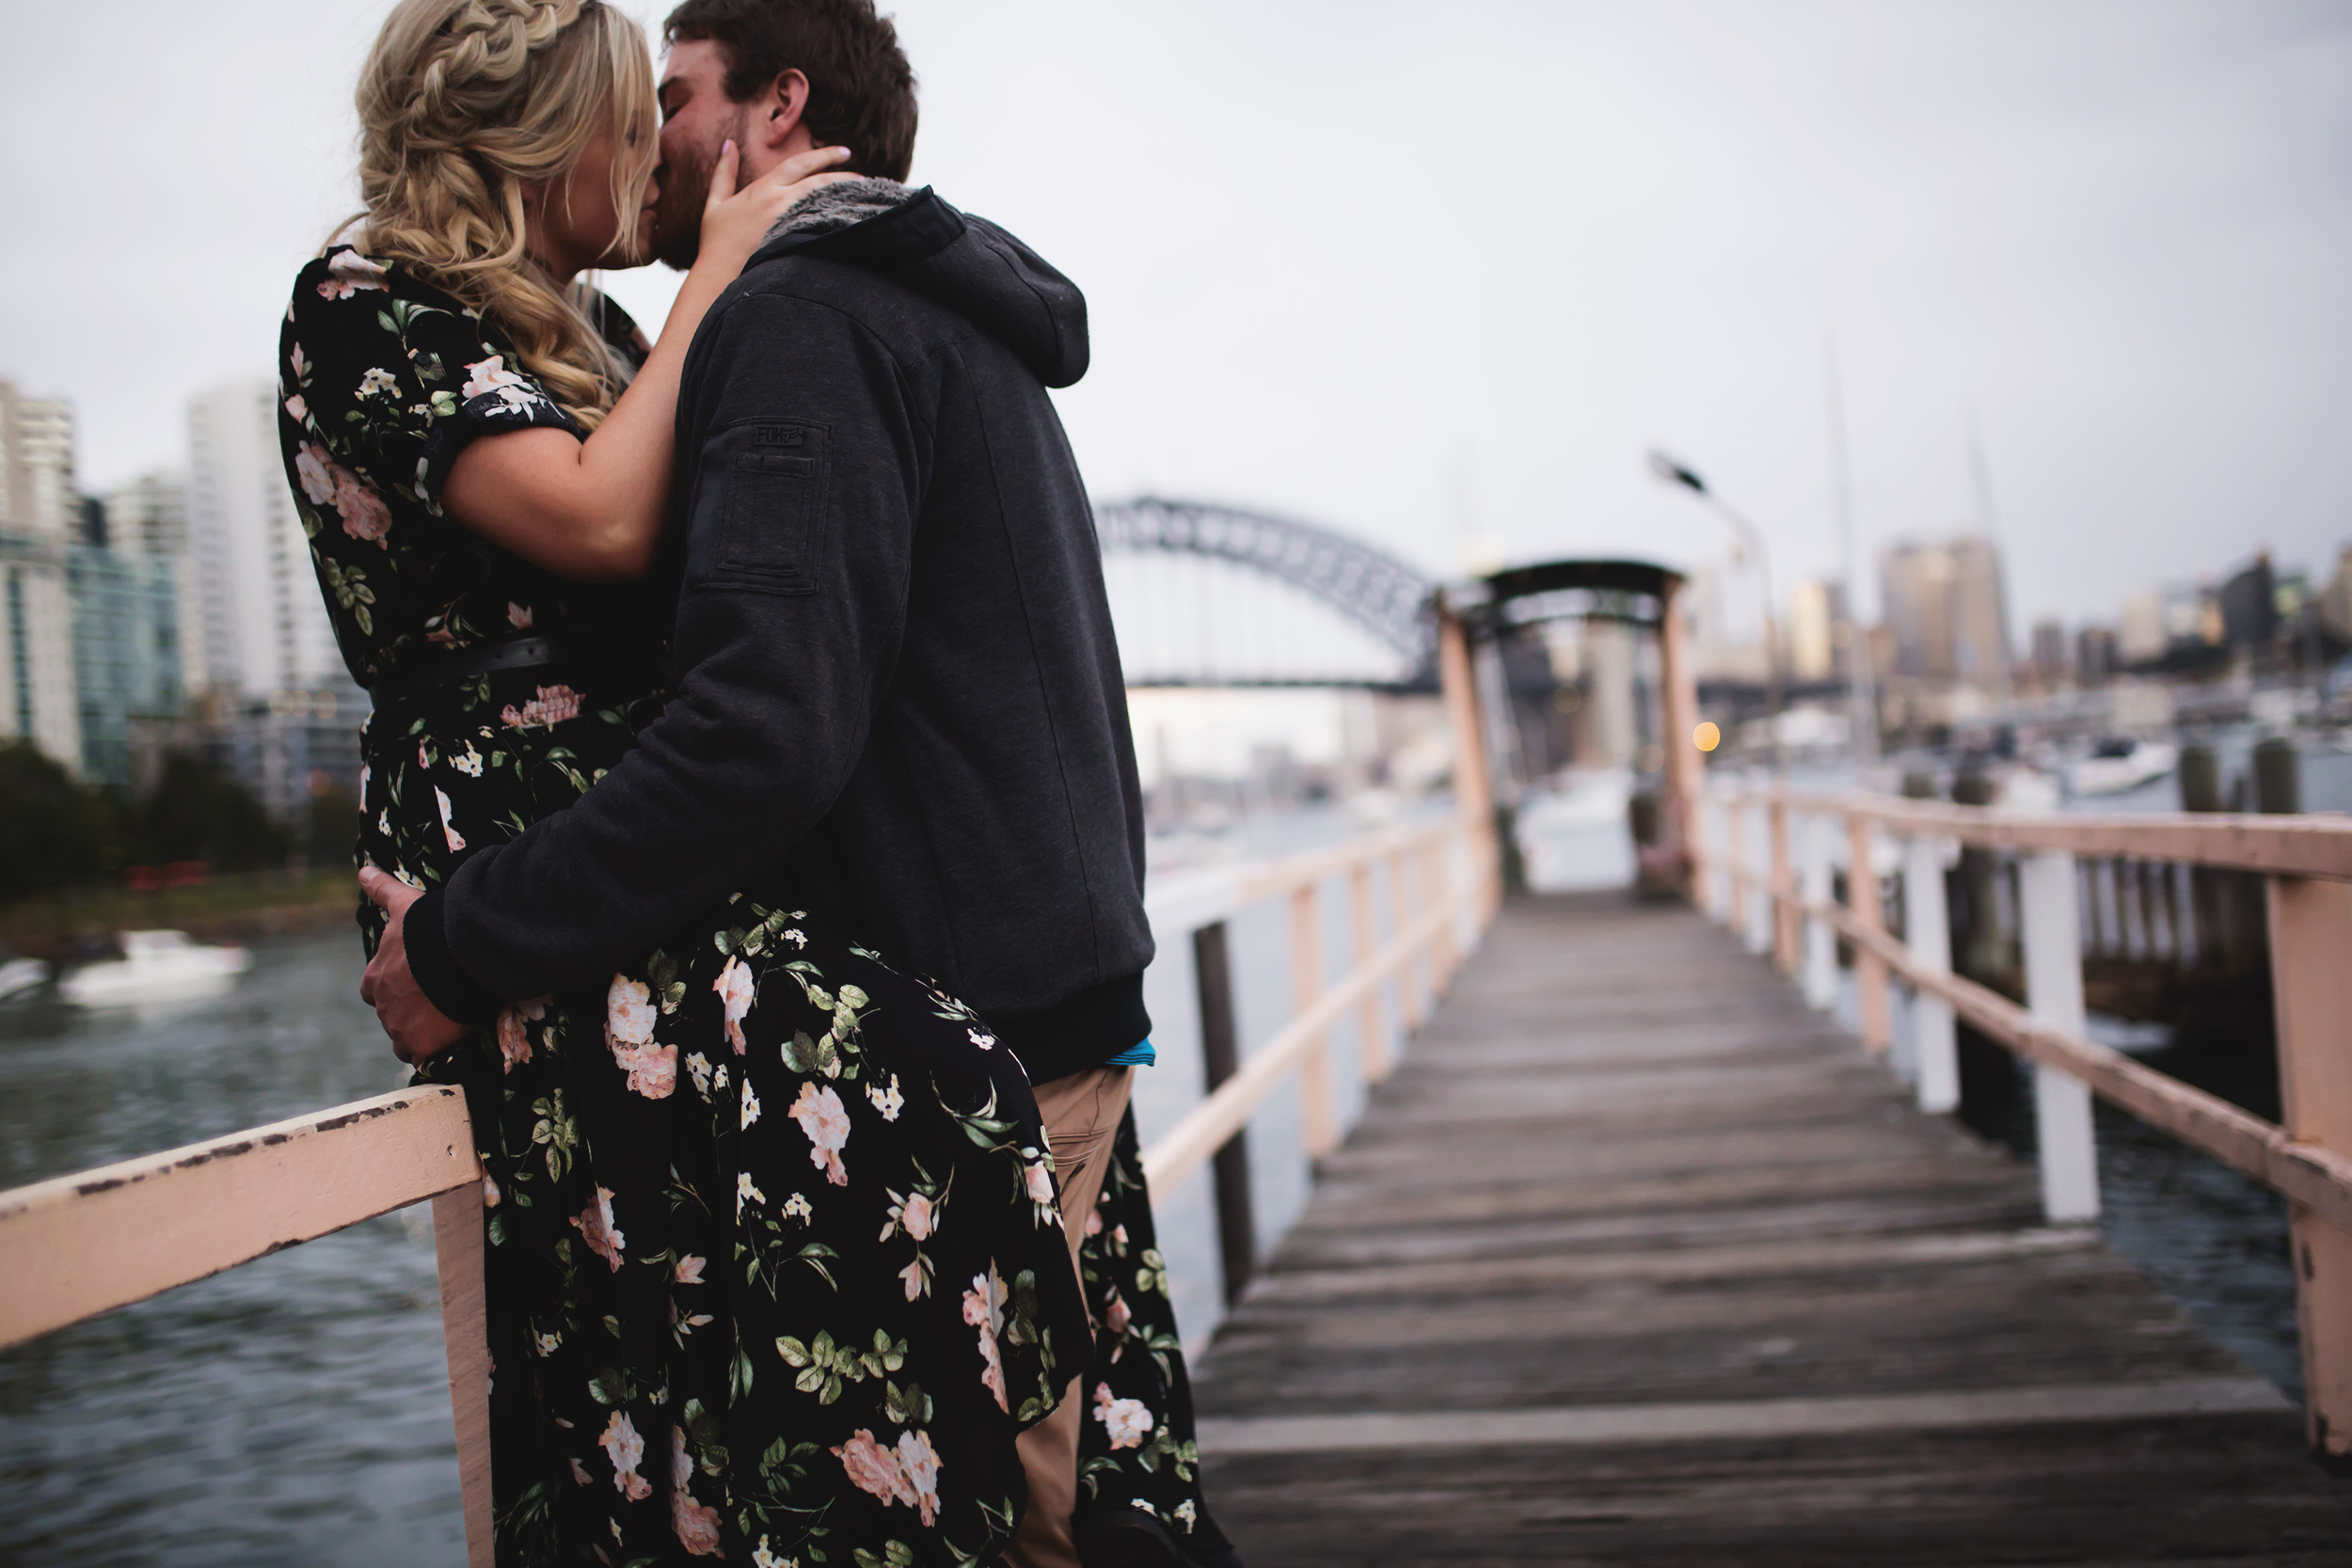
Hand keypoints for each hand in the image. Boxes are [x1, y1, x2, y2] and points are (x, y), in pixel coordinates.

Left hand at [359, 866, 470, 1065]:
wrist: (458, 954)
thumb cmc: (429, 928)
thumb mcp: (404, 904)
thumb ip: (382, 890)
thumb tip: (363, 869)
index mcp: (374, 978)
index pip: (375, 990)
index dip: (394, 987)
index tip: (416, 983)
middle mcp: (382, 1006)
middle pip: (393, 1016)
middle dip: (410, 1012)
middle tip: (437, 1002)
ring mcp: (400, 1028)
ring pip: (405, 1040)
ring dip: (421, 1034)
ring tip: (447, 1023)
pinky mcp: (422, 1046)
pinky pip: (425, 1058)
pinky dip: (435, 1052)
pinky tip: (452, 1041)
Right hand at [694, 140, 855, 279]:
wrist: (719, 277)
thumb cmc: (716, 243)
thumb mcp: (715, 203)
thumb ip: (724, 173)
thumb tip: (729, 144)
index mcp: (763, 188)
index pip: (800, 163)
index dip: (824, 155)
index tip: (845, 152)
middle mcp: (780, 201)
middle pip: (820, 181)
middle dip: (845, 175)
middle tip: (864, 176)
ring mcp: (790, 223)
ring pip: (826, 203)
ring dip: (847, 196)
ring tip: (865, 195)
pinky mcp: (796, 244)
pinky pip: (824, 228)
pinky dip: (840, 221)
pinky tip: (854, 220)